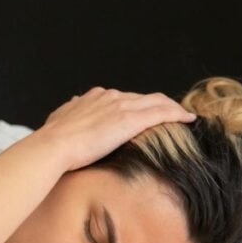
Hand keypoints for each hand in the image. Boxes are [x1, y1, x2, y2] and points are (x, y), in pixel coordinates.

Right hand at [37, 87, 195, 171]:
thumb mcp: (60, 120)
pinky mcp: (130, 120)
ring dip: (172, 108)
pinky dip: (177, 114)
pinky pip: (162, 113)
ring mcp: (121, 106)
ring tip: (183, 116)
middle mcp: (110, 97)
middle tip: (172, 114)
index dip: (137, 105)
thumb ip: (70, 111)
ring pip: (156, 102)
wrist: (54, 146)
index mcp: (95, 98)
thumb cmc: (53, 140)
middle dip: (159, 105)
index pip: (124, 98)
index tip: (145, 113)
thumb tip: (73, 105)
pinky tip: (188, 119)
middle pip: (143, 98)